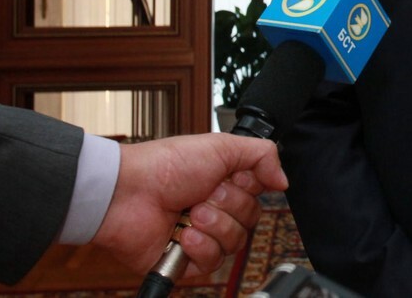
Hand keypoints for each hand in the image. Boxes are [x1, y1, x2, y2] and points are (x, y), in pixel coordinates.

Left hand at [91, 134, 287, 277]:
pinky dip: (200, 247)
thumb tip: (283, 181)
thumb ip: (262, 155)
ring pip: (234, 243)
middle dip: (229, 206)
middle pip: (250, 220)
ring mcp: (201, 236)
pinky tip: (183, 235)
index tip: (233, 178)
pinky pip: (212, 264)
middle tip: (204, 194)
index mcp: (226, 183)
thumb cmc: (167, 165)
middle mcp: (216, 209)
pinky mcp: (186, 261)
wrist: (128, 193)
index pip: (259, 194)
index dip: (249, 188)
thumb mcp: (222, 147)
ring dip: (214, 226)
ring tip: (191, 215)